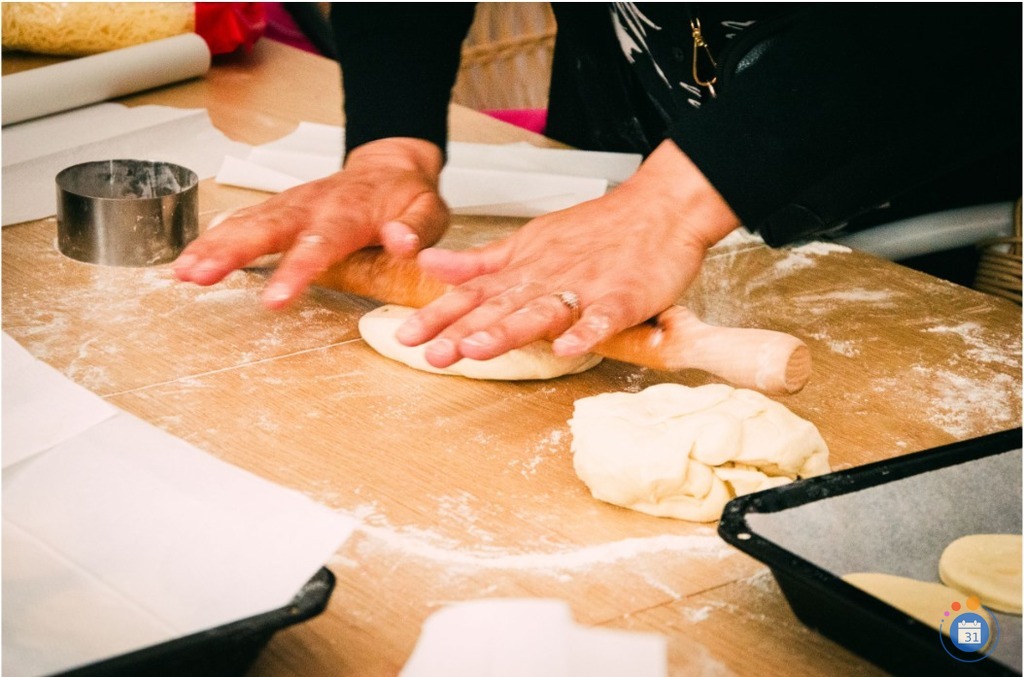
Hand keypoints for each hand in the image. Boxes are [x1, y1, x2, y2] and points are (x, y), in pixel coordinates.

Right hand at [173, 137, 448, 307]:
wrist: (391, 165)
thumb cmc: (408, 197)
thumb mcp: (428, 211)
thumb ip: (416, 229)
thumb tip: (401, 243)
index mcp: (350, 212)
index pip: (320, 244)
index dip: (294, 271)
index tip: (272, 300)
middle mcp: (312, 205)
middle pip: (267, 228)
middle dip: (230, 252)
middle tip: (198, 276)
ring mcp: (291, 204)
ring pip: (247, 222)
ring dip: (213, 246)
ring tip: (182, 273)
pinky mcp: (279, 208)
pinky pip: (243, 220)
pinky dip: (215, 237)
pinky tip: (190, 258)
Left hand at [394, 140, 740, 367]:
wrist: (659, 207)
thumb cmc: (597, 229)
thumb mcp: (528, 241)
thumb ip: (480, 262)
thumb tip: (429, 266)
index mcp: (524, 269)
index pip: (472, 294)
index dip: (439, 315)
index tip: (406, 336)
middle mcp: (546, 278)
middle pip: (499, 307)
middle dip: (462, 331)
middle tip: (432, 354)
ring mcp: (584, 288)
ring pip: (541, 311)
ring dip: (508, 331)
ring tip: (478, 350)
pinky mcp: (622, 298)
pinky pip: (603, 317)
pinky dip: (586, 332)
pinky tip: (568, 349)